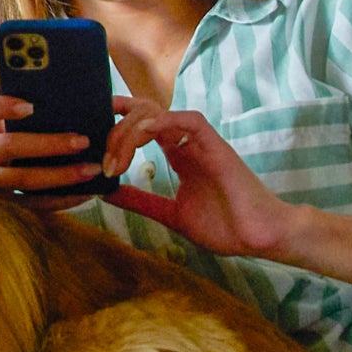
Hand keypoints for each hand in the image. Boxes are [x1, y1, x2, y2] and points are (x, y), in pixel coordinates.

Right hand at [0, 94, 102, 210]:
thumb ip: (25, 114)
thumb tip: (87, 104)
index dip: (4, 107)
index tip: (31, 107)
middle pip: (9, 146)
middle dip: (48, 144)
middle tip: (83, 141)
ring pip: (22, 179)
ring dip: (60, 176)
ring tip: (91, 170)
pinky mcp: (0, 204)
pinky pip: (32, 204)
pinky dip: (61, 199)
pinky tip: (85, 193)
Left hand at [103, 105, 296, 258]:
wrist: (258, 237)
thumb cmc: (224, 226)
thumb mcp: (171, 214)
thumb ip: (142, 201)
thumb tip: (108, 194)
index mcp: (178, 154)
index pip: (142, 124)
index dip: (116, 121)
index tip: (92, 134)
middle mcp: (187, 142)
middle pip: (143, 113)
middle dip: (116, 129)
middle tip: (104, 162)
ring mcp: (200, 141)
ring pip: (157, 113)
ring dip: (129, 133)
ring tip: (117, 163)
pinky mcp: (215, 144)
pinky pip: (186, 120)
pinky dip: (159, 123)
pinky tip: (141, 139)